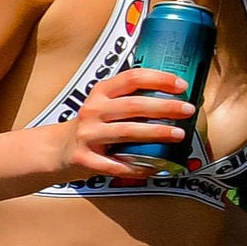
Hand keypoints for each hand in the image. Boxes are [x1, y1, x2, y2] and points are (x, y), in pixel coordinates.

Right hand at [55, 66, 195, 184]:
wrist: (57, 149)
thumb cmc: (92, 126)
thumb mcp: (105, 104)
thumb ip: (131, 99)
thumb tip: (176, 100)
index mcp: (100, 93)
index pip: (132, 78)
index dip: (159, 79)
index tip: (182, 85)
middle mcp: (93, 111)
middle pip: (133, 105)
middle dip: (165, 106)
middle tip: (188, 110)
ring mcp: (88, 135)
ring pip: (127, 132)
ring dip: (156, 132)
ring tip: (179, 134)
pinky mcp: (85, 159)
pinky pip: (117, 165)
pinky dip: (139, 167)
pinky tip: (157, 166)